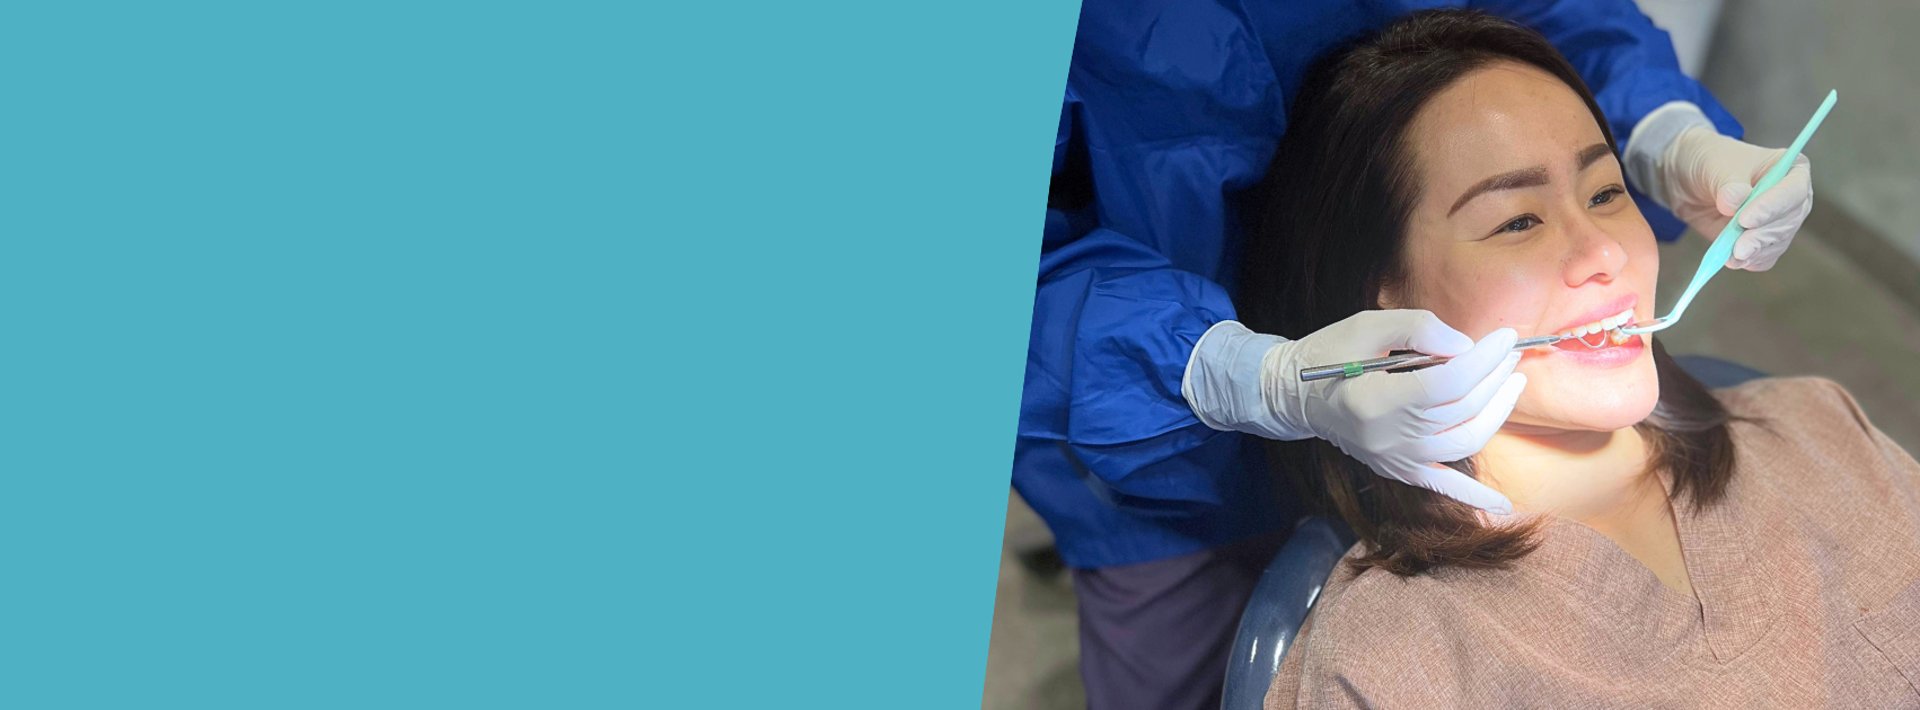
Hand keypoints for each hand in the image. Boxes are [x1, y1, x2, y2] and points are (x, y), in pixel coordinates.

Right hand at [1183, 312, 1526, 512]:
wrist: (1296, 395)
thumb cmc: (1331, 354)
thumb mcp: (1367, 326)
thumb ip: (1417, 328)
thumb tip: (1466, 346)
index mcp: (1376, 399)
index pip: (1448, 383)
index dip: (1484, 359)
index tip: (1504, 335)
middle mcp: (1388, 436)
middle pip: (1462, 409)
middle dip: (1495, 376)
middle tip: (1510, 353)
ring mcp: (1395, 459)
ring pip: (1465, 441)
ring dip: (1498, 412)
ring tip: (1512, 383)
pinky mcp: (1398, 470)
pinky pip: (1442, 487)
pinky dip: (1474, 498)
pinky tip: (1503, 508)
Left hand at [1659, 126, 1812, 271]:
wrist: (1690, 180)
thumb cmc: (1711, 162)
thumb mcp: (1716, 165)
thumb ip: (1728, 184)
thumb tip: (1735, 202)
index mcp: (1791, 169)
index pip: (1793, 191)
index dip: (1772, 207)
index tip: (1746, 219)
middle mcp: (1791, 199)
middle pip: (1788, 222)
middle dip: (1761, 236)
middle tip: (1739, 247)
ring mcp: (1778, 222)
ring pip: (1776, 243)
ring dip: (1754, 251)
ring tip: (1732, 255)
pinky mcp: (1761, 242)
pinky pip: (1763, 258)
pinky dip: (1748, 261)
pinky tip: (1732, 259)